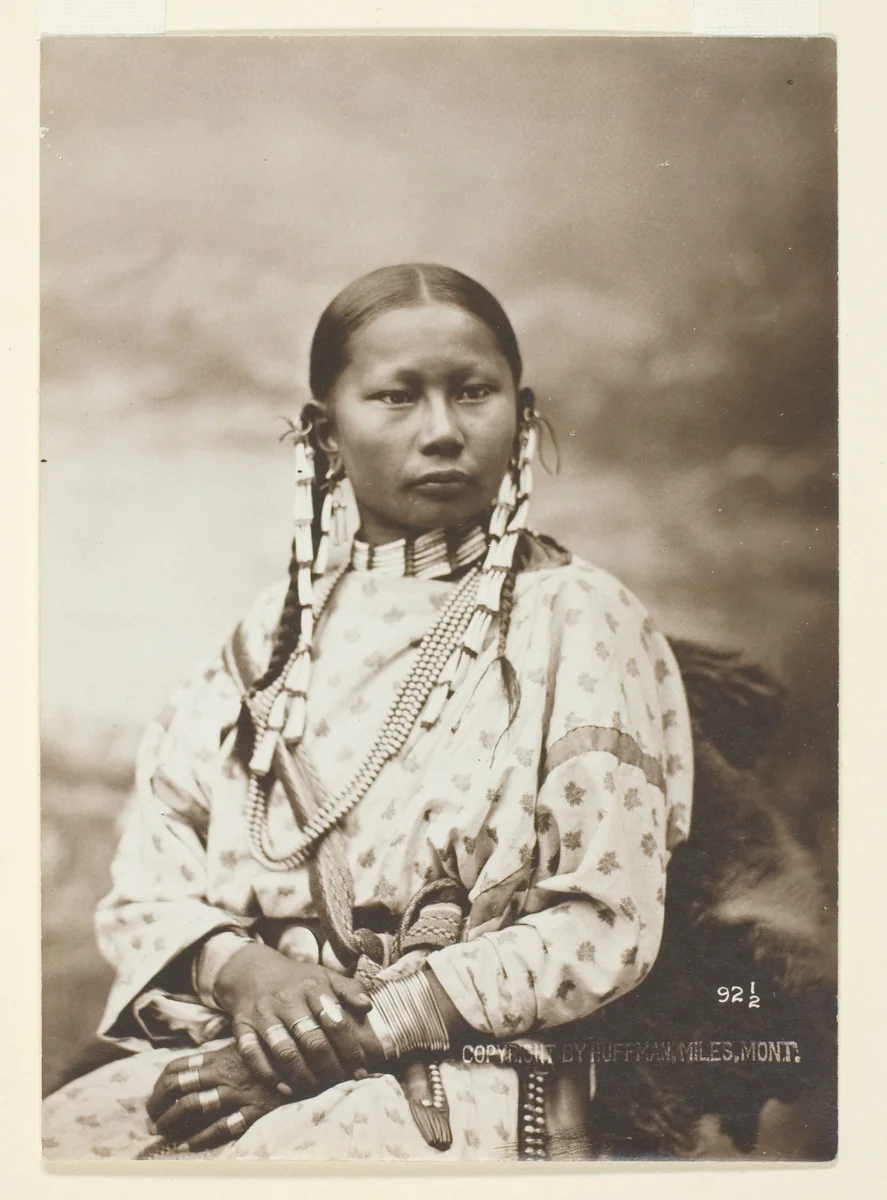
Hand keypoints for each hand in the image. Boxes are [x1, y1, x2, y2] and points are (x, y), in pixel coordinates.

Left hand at [146, 1043, 285, 1151]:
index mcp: (220, 1056)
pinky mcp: (254, 1109)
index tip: (154, 1098)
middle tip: (151, 1119)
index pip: (178, 1066)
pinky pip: (222, 1126)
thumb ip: (223, 1055)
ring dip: (172, 1121)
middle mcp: (225, 1073)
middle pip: (179, 1085)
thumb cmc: (278, 1052)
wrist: (312, 1057)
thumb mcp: (247, 1046)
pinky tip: (188, 1145)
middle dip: (158, 1104)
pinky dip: (201, 1138)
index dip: (159, 1084)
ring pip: (194, 1105)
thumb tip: (196, 1066)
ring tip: (162, 1132)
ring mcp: (238, 1092)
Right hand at [213, 943, 380, 1094]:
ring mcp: (263, 1014)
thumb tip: (368, 1007)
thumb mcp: (325, 976)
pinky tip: (286, 1088)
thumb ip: (350, 989)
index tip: (360, 1069)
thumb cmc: (297, 981)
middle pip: (311, 1040)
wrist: (252, 972)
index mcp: (312, 986)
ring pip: (284, 1051)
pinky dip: (270, 1075)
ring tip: (317, 1089)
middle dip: (330, 1068)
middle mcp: (286, 1000)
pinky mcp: (242, 1027)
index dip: (350, 1049)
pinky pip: (253, 1056)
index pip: (335, 1022)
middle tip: (341, 1084)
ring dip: (303, 1076)